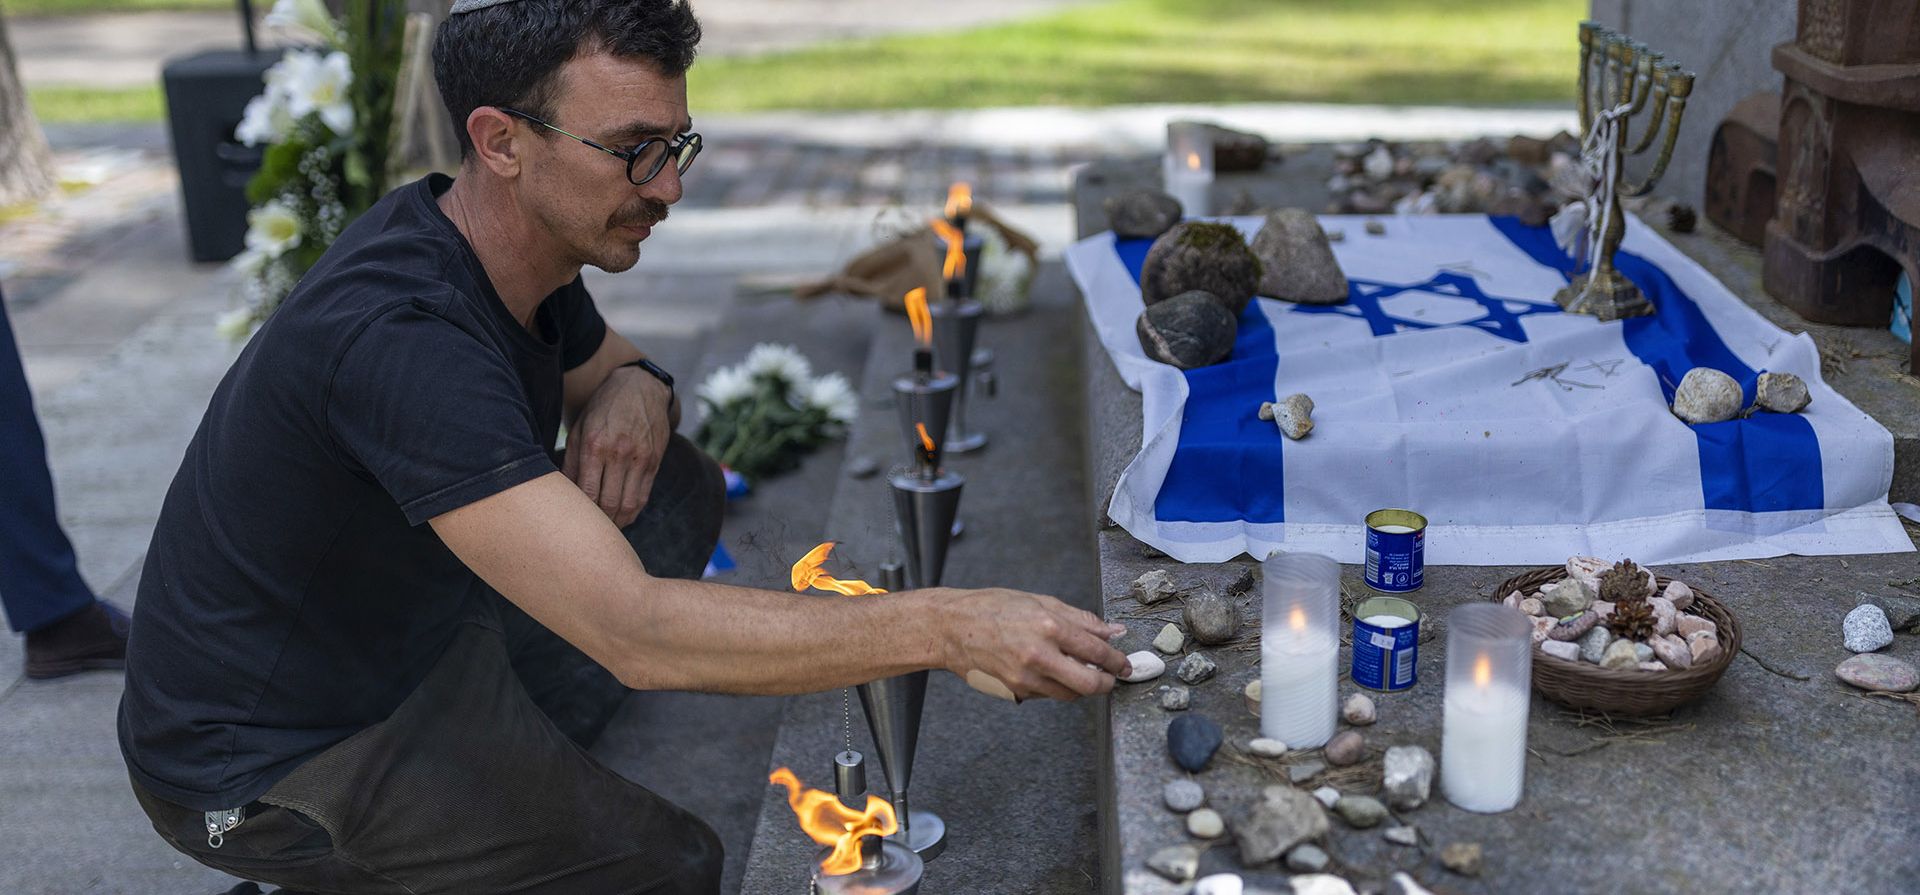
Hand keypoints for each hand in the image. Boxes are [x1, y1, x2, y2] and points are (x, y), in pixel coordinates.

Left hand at [563, 366, 673, 526]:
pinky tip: (622, 517)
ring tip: (605, 530)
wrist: (641, 387)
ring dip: (617, 523)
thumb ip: (570, 461)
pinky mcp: (654, 461)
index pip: (586, 493)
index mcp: (595, 445)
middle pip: (608, 503)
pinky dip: (632, 512)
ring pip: (628, 505)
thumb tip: (562, 493)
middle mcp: (619, 453)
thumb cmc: (604, 408)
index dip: (580, 513)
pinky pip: (643, 496)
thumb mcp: (580, 428)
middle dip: (599, 523)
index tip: (573, 522)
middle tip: (588, 532)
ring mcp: (640, 458)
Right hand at [937, 589, 1131, 700]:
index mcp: (1048, 625)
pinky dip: (1056, 686)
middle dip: (1108, 683)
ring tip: (1081, 671)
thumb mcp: (1040, 602)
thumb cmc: (993, 608)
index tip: (1124, 664)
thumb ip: (1080, 619)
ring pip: (1070, 694)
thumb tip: (1113, 631)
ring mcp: (1026, 676)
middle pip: (1089, 683)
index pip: (1097, 650)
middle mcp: (1039, 654)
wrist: (952, 628)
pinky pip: (1048, 694)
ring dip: (1082, 687)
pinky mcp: (1016, 690)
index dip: (1117, 660)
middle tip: (1113, 678)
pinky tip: (1050, 670)